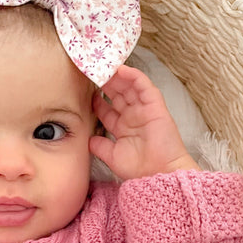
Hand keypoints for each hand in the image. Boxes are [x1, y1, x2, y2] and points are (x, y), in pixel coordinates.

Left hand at [90, 65, 198, 179]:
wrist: (158, 174)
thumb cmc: (139, 169)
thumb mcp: (112, 157)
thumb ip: (100, 146)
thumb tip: (88, 139)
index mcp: (123, 128)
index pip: (107, 110)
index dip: (97, 101)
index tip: (84, 92)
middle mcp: (133, 117)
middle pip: (118, 95)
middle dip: (106, 85)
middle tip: (94, 73)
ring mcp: (144, 110)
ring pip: (130, 88)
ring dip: (118, 77)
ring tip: (106, 68)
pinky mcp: (155, 106)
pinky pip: (145, 87)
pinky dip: (134, 77)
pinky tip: (122, 70)